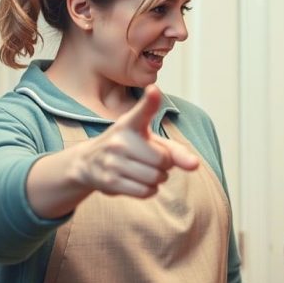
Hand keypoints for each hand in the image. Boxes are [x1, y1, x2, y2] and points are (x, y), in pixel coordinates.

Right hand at [75, 85, 199, 197]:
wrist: (89, 163)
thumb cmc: (129, 148)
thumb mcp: (149, 141)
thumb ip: (175, 150)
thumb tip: (195, 165)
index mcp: (130, 123)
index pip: (143, 111)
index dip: (150, 101)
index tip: (154, 90)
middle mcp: (120, 140)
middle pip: (163, 160)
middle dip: (165, 164)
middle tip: (151, 159)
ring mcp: (112, 161)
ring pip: (156, 177)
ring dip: (158, 179)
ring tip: (144, 170)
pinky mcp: (109, 182)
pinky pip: (146, 191)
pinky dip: (149, 190)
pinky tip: (138, 181)